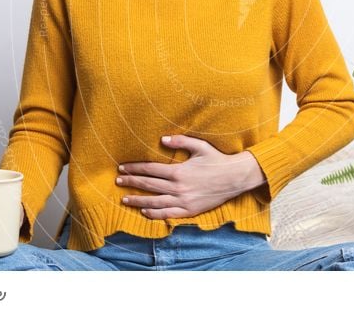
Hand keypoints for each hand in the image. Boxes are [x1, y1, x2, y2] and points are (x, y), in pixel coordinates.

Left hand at [116, 135, 265, 219]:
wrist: (235, 178)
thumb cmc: (217, 160)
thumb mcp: (200, 146)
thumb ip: (180, 142)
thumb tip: (162, 139)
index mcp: (179, 171)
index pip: (150, 170)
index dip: (135, 169)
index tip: (122, 168)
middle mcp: (179, 188)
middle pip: (149, 186)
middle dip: (131, 183)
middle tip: (118, 181)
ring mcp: (184, 201)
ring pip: (155, 202)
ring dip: (138, 200)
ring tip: (124, 199)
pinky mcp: (190, 210)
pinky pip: (168, 214)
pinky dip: (155, 214)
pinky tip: (145, 212)